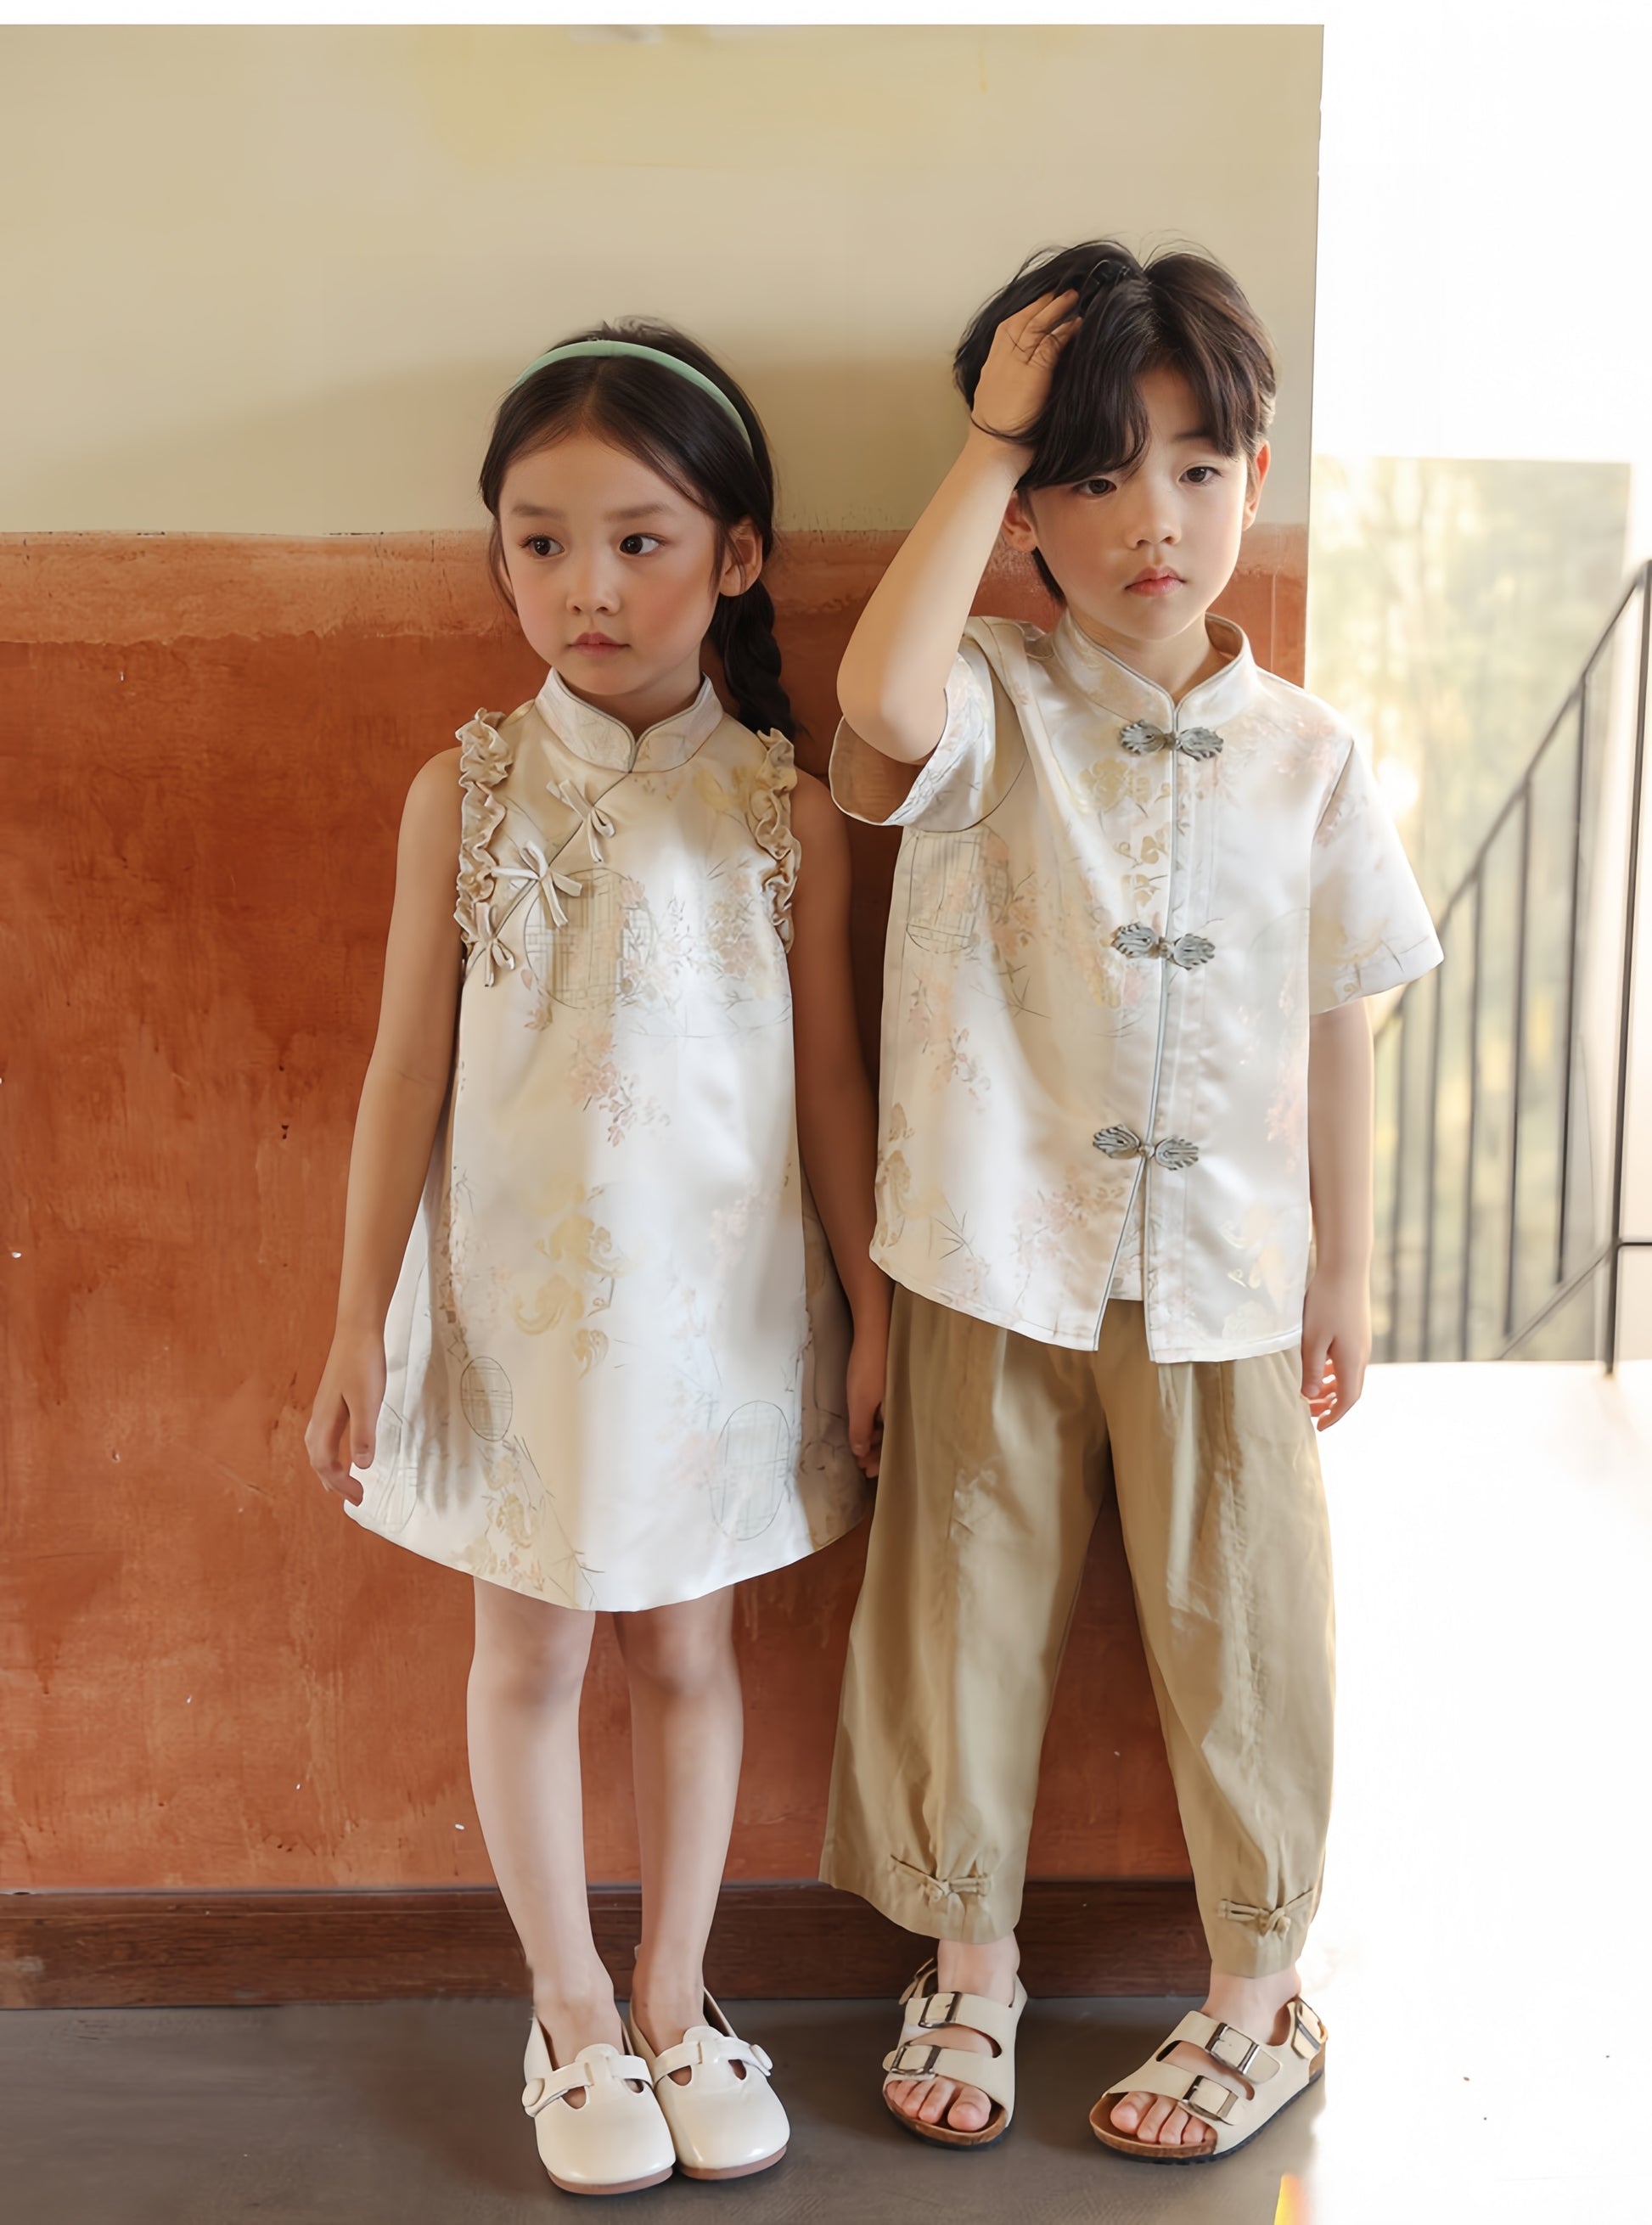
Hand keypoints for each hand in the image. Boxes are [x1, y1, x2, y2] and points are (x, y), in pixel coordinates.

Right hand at [304, 1328, 386, 1505]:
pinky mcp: (332, 1400)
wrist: (357, 1331)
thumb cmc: (363, 1364)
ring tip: (343, 1483)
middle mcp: (319, 1417)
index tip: (360, 1497)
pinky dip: (331, 1451)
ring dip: (329, 1469)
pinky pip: (325, 1435)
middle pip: (318, 1459)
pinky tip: (343, 1450)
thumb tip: (361, 1467)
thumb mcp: (368, 1401)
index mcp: (326, 1421)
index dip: (341, 1484)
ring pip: (318, 1447)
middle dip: (333, 1482)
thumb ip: (363, 1434)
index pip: (325, 1464)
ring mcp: (324, 1408)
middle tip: (354, 1497)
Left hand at [846, 1320, 886, 1479]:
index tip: (865, 1470)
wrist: (877, 1325)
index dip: (879, 1461)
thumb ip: (860, 1430)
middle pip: (894, 1437)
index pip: (893, 1448)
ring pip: (891, 1423)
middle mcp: (906, 1407)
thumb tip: (860, 1452)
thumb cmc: (870, 1366)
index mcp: (901, 1415)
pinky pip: (889, 1409)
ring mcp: (901, 1394)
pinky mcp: (895, 1382)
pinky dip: (878, 1418)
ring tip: (862, 1442)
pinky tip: (869, 1418)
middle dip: (877, 1451)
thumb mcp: (860, 1403)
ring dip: (877, 1435)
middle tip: (862, 1461)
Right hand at [969, 288, 1079, 454]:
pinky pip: (1050, 344)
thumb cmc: (1002, 440)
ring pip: (1035, 327)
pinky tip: (1078, 323)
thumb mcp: (1002, 406)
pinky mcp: (1032, 373)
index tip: (1039, 304)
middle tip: (1059, 290)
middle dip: (1040, 303)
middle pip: (1020, 321)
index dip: (1024, 313)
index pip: (1006, 331)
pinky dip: (1065, 331)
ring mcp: (1015, 365)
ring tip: (1073, 297)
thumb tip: (1030, 383)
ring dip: (1055, 309)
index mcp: (992, 368)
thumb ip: (1013, 387)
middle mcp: (1000, 361)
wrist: (993, 454)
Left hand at [1299, 1268, 1370, 1430]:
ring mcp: (1361, 1343)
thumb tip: (1310, 1397)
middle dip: (1332, 1405)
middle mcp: (1362, 1355)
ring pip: (1349, 1375)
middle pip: (1350, 1390)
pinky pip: (1348, 1361)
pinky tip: (1320, 1368)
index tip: (1319, 1427)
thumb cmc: (1326, 1303)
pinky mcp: (1357, 1332)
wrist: (1346, 1269)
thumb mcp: (1312, 1339)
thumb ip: (1311, 1369)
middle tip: (1312, 1414)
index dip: (1334, 1416)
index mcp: (1352, 1361)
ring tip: (1313, 1394)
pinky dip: (1335, 1371)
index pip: (1347, 1399)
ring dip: (1332, 1388)